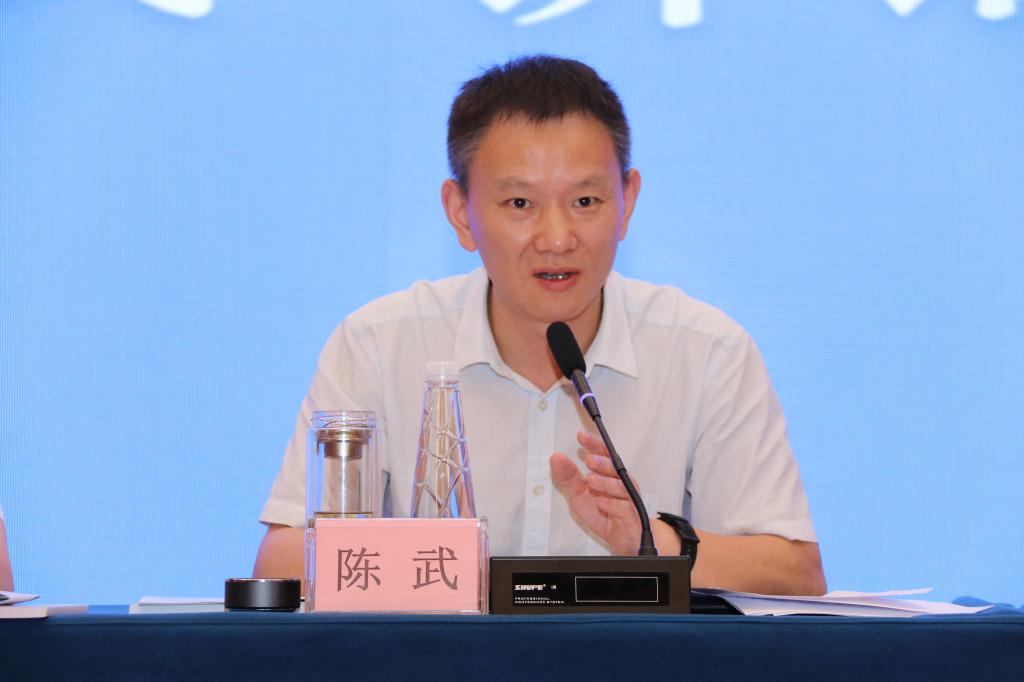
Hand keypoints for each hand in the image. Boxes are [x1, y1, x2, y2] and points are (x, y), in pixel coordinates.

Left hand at [549, 430, 643, 554]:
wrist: (620, 536)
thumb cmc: (602, 511)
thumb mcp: (578, 494)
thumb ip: (568, 477)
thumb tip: (555, 457)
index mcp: (608, 472)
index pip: (602, 453)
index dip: (593, 443)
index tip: (581, 436)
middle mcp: (620, 481)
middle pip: (615, 467)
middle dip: (602, 462)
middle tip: (589, 461)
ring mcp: (627, 498)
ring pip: (620, 486)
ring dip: (605, 483)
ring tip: (591, 480)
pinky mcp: (630, 515)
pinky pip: (624, 508)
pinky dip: (612, 505)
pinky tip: (602, 503)